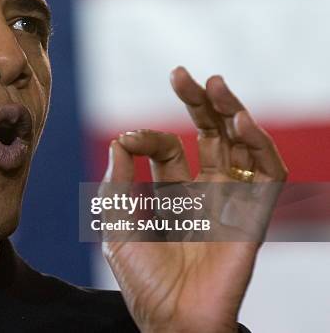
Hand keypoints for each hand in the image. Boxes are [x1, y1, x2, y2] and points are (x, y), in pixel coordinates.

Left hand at [100, 67, 287, 332]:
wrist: (169, 319)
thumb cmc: (143, 280)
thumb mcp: (118, 225)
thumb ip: (119, 184)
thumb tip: (119, 143)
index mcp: (173, 194)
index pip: (167, 151)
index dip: (147, 139)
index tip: (126, 139)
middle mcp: (204, 192)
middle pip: (208, 137)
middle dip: (197, 104)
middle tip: (181, 75)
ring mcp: (231, 200)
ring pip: (240, 145)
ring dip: (231, 112)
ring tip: (214, 84)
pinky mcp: (253, 214)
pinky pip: (267, 173)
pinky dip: (258, 145)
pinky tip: (238, 122)